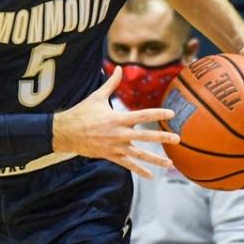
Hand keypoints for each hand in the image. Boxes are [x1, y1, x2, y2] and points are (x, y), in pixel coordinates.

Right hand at [52, 66, 180, 178]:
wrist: (66, 133)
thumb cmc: (82, 112)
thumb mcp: (97, 96)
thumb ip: (112, 83)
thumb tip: (119, 67)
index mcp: (117, 118)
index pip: (142, 115)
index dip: (157, 114)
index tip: (171, 113)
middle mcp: (119, 134)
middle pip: (145, 137)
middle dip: (162, 137)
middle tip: (178, 138)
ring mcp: (115, 147)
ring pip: (139, 155)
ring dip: (155, 159)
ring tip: (170, 164)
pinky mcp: (111, 156)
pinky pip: (128, 165)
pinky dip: (140, 171)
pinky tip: (151, 176)